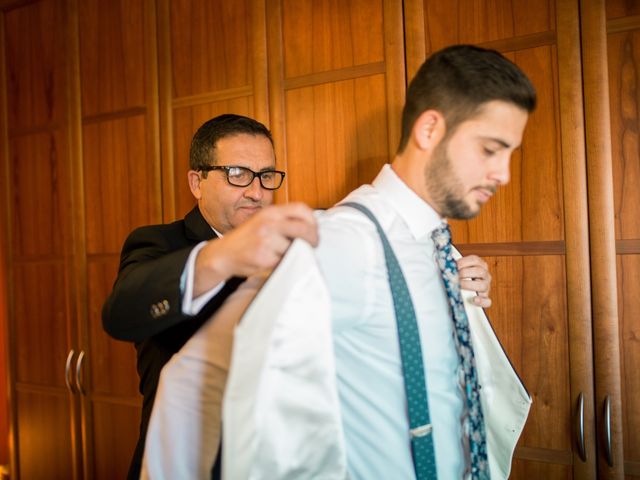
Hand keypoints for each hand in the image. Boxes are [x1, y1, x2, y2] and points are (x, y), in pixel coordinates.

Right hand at [194, 203, 316, 295]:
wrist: (224, 253)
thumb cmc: (248, 238)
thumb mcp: (263, 220)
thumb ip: (283, 220)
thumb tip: (311, 228)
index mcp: (271, 212)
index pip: (302, 209)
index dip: (312, 220)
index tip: (313, 230)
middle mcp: (269, 223)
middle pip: (304, 229)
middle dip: (313, 239)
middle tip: (313, 245)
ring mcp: (266, 240)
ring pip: (295, 247)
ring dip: (294, 252)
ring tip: (283, 253)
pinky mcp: (264, 257)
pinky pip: (284, 260)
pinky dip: (282, 262)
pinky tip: (272, 259)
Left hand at [456, 255, 491, 307]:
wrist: (465, 290)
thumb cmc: (461, 277)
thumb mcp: (459, 269)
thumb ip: (454, 265)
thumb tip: (442, 263)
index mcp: (480, 265)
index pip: (475, 260)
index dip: (463, 262)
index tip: (453, 266)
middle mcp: (485, 275)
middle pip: (480, 272)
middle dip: (465, 273)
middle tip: (454, 276)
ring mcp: (486, 287)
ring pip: (483, 285)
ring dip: (469, 285)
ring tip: (458, 286)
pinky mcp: (485, 299)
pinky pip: (487, 301)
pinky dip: (481, 301)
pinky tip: (474, 299)